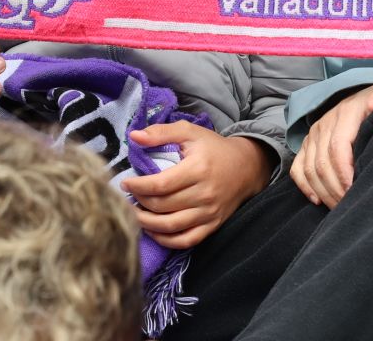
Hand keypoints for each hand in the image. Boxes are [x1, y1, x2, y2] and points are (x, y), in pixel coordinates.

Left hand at [123, 123, 271, 248]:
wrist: (247, 167)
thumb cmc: (213, 148)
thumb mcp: (189, 132)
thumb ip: (161, 132)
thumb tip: (134, 137)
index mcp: (197, 169)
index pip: (160, 184)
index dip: (138, 186)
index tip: (125, 183)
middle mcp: (204, 194)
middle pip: (162, 206)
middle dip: (139, 203)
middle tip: (127, 198)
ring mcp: (209, 213)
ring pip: (171, 227)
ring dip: (147, 224)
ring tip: (134, 214)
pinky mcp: (212, 225)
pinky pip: (186, 240)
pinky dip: (166, 240)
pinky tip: (153, 230)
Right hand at [290, 82, 372, 208]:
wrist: (365, 96)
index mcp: (345, 114)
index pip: (338, 148)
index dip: (344, 175)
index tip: (356, 193)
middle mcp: (324, 123)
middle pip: (322, 163)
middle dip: (336, 190)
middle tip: (351, 208)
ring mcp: (313, 134)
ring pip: (309, 169)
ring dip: (323, 192)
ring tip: (340, 208)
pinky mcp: (307, 144)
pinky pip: (298, 168)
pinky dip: (305, 186)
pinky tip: (318, 200)